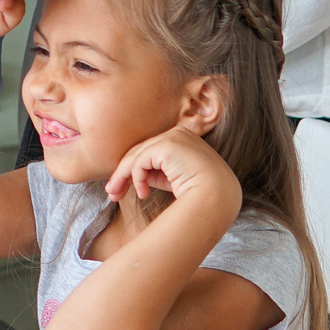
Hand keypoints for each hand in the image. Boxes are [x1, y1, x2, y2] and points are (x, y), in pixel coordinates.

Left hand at [105, 126, 241, 216]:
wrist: (218, 197)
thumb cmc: (200, 192)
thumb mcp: (173, 179)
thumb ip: (155, 172)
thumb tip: (133, 176)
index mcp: (183, 138)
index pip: (151, 151)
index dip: (133, 168)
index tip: (121, 187)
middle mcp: (178, 133)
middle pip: (140, 151)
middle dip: (122, 173)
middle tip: (111, 192)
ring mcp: (173, 137)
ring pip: (136, 156)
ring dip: (121, 177)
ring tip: (115, 194)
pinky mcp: (167, 145)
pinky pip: (140, 161)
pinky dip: (136, 178)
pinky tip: (142, 194)